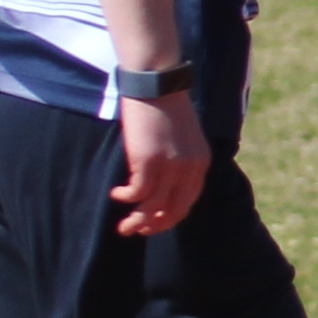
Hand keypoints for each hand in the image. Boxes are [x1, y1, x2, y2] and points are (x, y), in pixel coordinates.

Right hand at [111, 90, 210, 238]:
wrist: (157, 85)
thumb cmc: (165, 108)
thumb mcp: (182, 138)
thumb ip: (180, 161)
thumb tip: (163, 185)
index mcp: (201, 163)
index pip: (188, 201)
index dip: (171, 217)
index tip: (154, 224)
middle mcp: (190, 168)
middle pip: (174, 210)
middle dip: (154, 226)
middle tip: (136, 231)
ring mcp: (170, 166)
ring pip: (154, 207)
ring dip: (137, 220)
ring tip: (123, 226)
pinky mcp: (149, 161)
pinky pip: (137, 192)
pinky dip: (126, 197)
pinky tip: (116, 194)